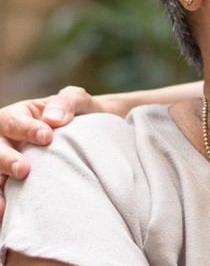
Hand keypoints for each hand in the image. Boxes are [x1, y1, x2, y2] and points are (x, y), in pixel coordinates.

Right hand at [0, 86, 102, 216]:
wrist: (92, 135)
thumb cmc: (82, 114)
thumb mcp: (79, 100)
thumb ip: (67, 102)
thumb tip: (53, 119)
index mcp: (19, 116)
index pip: (14, 121)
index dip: (27, 129)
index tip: (47, 137)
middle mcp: (7, 139)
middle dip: (5, 159)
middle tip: (23, 170)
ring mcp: (8, 161)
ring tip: (4, 207)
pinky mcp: (12, 183)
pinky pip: (2, 191)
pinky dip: (2, 201)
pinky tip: (6, 217)